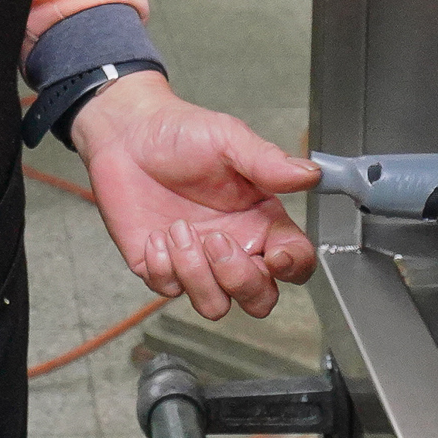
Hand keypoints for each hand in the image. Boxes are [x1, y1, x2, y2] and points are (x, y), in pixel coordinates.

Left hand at [72, 73, 320, 320]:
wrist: (126, 133)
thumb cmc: (181, 132)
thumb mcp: (229, 139)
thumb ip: (269, 162)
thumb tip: (311, 174)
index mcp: (260, 220)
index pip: (295, 261)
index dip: (292, 267)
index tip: (274, 255)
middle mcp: (234, 247)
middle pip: (259, 299)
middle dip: (240, 280)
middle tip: (215, 239)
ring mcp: (196, 262)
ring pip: (215, 305)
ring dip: (196, 272)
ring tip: (177, 228)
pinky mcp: (159, 267)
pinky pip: (169, 290)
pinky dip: (162, 266)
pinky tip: (154, 234)